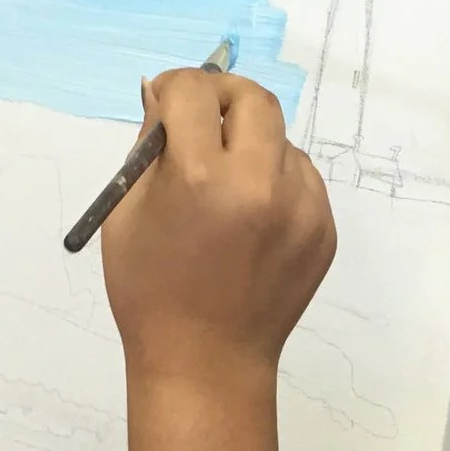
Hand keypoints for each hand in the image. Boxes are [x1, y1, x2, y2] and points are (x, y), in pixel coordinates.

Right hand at [101, 68, 334, 386]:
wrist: (206, 361)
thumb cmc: (150, 291)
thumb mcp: (126, 213)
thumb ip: (149, 146)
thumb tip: (163, 96)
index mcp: (200, 179)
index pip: (194, 91)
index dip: (174, 88)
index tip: (166, 102)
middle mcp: (259, 184)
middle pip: (253, 98)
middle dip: (223, 97)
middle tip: (203, 118)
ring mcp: (301, 207)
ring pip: (280, 140)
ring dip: (250, 144)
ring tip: (225, 186)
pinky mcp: (323, 228)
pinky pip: (300, 178)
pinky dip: (274, 181)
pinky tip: (250, 220)